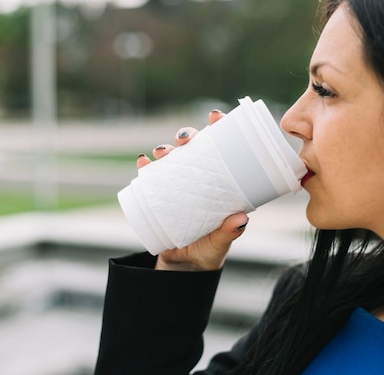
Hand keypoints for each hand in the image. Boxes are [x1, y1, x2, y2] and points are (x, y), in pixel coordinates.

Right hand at [137, 110, 249, 271]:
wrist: (183, 267)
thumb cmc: (209, 251)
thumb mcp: (220, 242)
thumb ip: (229, 232)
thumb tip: (240, 219)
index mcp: (219, 182)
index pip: (222, 147)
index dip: (219, 127)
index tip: (214, 116)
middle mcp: (198, 177)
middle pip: (193, 146)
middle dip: (187, 134)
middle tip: (185, 139)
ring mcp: (177, 184)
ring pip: (170, 157)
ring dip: (165, 148)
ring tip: (162, 152)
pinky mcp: (158, 195)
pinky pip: (149, 176)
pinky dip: (144, 166)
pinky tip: (142, 162)